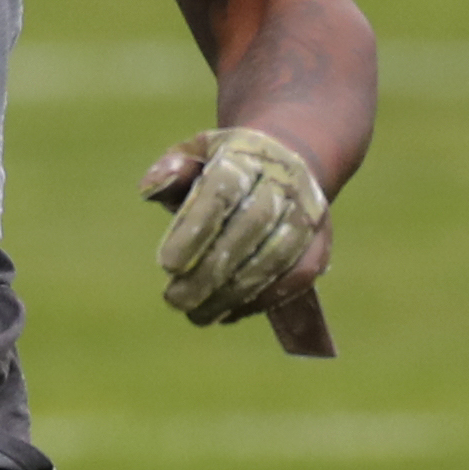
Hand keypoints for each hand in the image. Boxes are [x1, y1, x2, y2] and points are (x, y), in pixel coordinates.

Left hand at [142, 125, 328, 325]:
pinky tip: (229, 312)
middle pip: (250, 226)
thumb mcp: (195, 155)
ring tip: (198, 314)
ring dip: (235, 292)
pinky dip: (263, 299)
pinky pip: (296, 276)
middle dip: (211, 269)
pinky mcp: (318, 242)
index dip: (196, 228)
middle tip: (175, 300)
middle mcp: (284, 181)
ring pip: (275, 256)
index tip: (166, 265)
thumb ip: (172, 171)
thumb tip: (150, 188)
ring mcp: (307, 212)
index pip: (222, 191)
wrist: (288, 160)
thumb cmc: (226, 165)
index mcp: (247, 155)